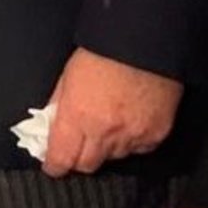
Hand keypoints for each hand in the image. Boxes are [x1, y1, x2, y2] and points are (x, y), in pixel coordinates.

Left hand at [41, 47, 182, 176]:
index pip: (62, 158)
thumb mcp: (69, 75)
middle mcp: (105, 132)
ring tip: (108, 124)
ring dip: (106, 148)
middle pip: (87, 165)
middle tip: (78, 147)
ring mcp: (132, 137)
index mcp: (78, 116)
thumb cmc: (103, 51)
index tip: (53, 165)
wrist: (146, 43)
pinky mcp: (155, 136)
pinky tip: (130, 121)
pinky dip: (131, 142)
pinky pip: (138, 150)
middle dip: (79, 159)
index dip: (55, 165)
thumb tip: (51, 127)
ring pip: (114, 158)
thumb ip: (59, 105)